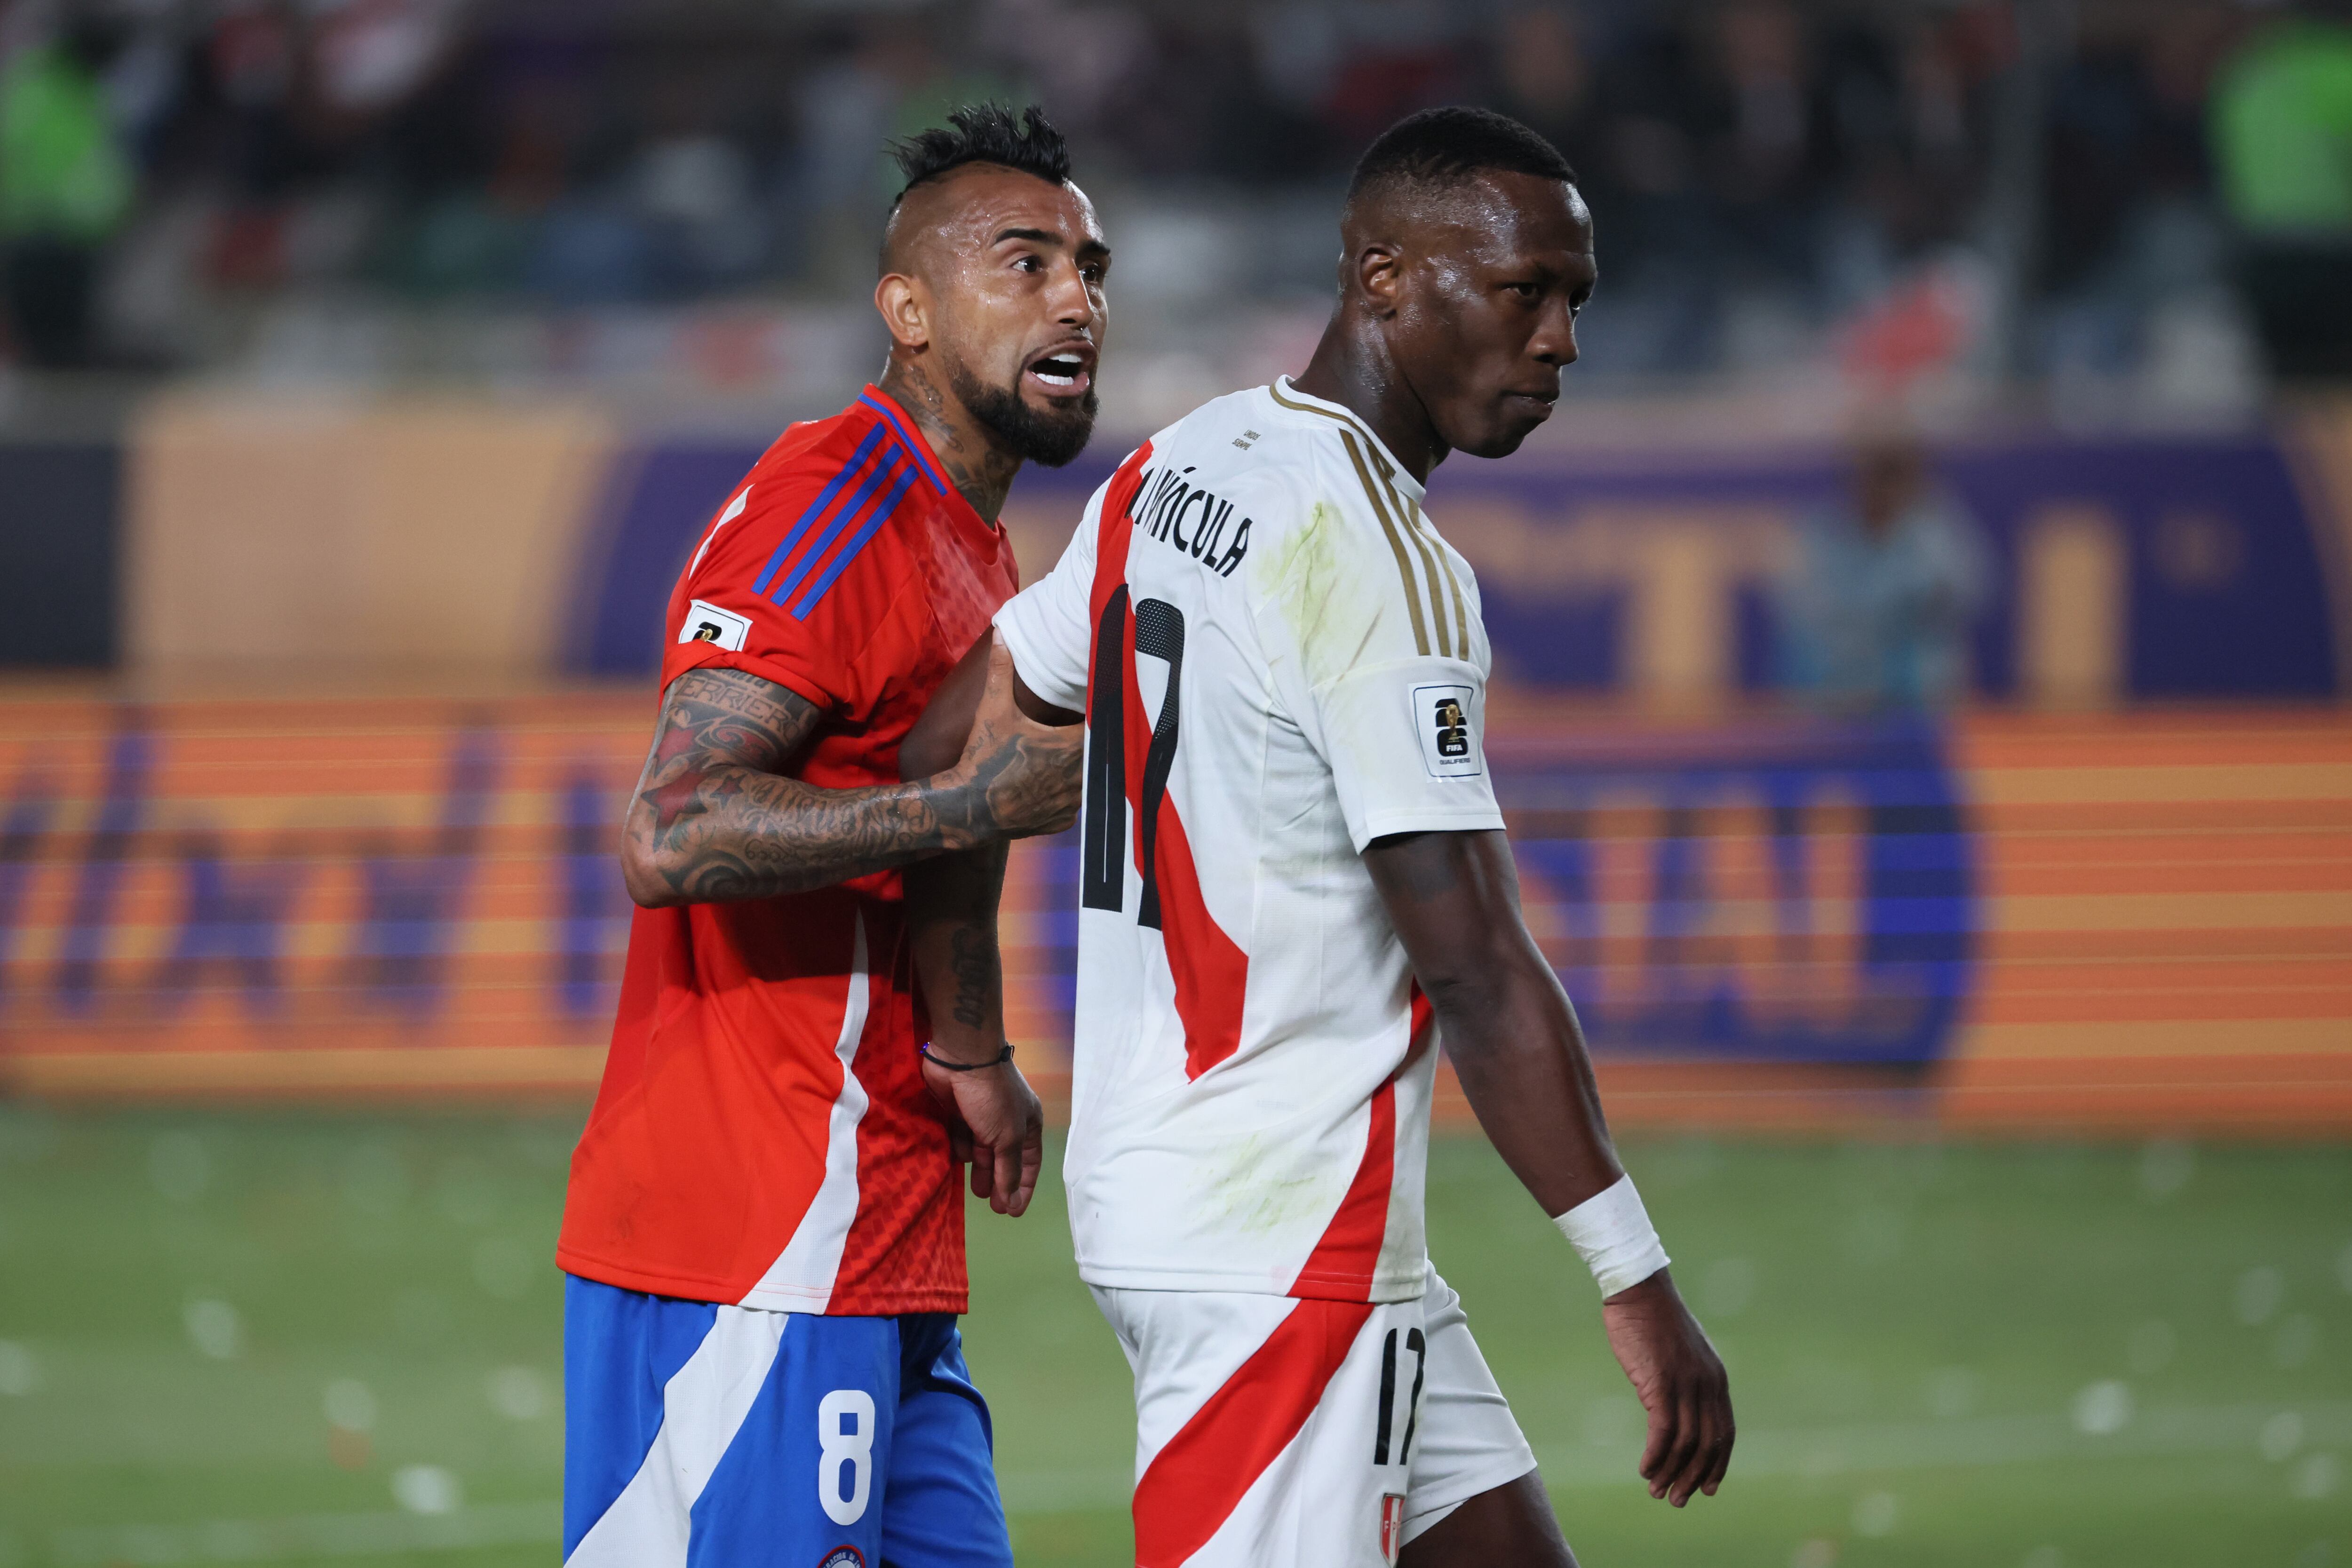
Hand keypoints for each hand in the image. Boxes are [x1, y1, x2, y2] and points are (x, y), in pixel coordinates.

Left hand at [920, 1053, 1044, 1216]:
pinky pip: (963, 1137)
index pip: (1030, 1162)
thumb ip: (1009, 1170)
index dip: (1024, 1187)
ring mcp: (983, 1115)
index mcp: (1028, 1123)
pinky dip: (962, 1149)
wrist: (963, 1059)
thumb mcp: (1007, 1138)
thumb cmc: (993, 1098)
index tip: (1014, 1211)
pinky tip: (960, 1159)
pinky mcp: (960, 1112)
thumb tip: (1013, 1199)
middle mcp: (1008, 1120)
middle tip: (993, 1207)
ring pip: (983, 1151)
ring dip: (981, 1170)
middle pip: (1006, 1159)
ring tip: (978, 1192)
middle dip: (1001, 1182)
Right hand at [947, 639, 1081, 839]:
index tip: (1092, 708)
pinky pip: (1075, 806)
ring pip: (1090, 782)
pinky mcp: (1062, 822)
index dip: (1098, 715)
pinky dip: (1066, 796)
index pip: (1101, 726)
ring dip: (1081, 771)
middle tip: (1080, 733)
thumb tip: (1000, 634)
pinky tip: (1051, 787)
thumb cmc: (982, 756)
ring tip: (1065, 760)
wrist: (966, 808)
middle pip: (1100, 755)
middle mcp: (1078, 778)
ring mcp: (1071, 803)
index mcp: (1069, 747)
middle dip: (1091, 744)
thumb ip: (1000, 670)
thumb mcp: (992, 710)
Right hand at [1601, 1268, 1732, 1505]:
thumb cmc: (1653, 1320)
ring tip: (1656, 1490)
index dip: (1717, 1465)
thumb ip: (1686, 1382)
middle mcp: (1707, 1385)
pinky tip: (1645, 1469)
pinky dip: (1656, 1456)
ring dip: (1671, 1472)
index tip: (1708, 1488)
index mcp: (1716, 1379)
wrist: (1640, 1290)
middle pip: (1707, 1445)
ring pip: (1685, 1443)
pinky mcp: (1661, 1383)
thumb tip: (1678, 1412)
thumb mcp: (1680, 1354)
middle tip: (1678, 1500)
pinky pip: (1664, 1431)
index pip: (1724, 1433)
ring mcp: (1686, 1384)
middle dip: (1693, 1477)